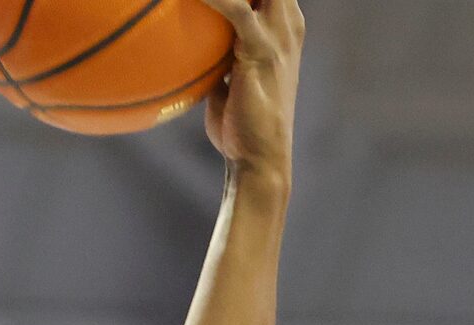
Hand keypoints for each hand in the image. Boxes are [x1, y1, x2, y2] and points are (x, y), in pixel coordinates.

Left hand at [192, 0, 302, 183]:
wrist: (260, 159)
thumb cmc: (239, 127)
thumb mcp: (228, 83)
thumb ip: (218, 59)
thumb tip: (187, 51)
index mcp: (281, 26)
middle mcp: (287, 23)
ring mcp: (279, 35)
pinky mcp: (262, 50)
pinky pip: (236, 11)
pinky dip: (214, 0)